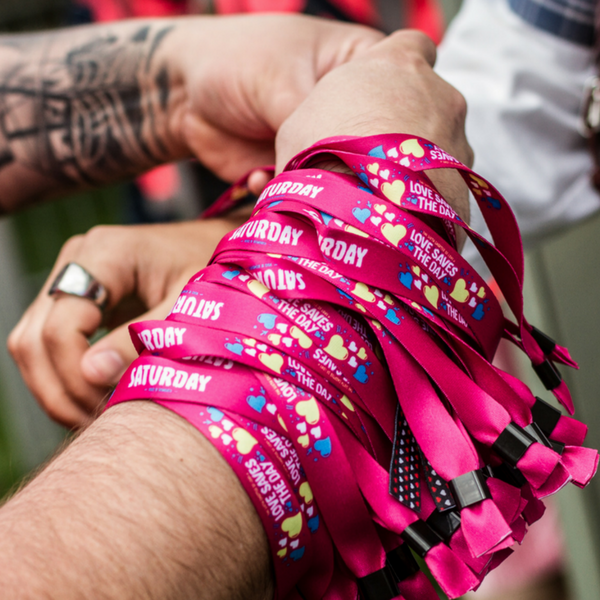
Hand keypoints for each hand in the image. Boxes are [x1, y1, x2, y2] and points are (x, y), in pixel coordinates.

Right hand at [8, 215, 246, 427]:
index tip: (107, 405)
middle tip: (99, 424)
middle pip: (33, 339)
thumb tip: (93, 374)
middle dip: (60, 391)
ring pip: (32, 346)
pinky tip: (95, 401)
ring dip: (57, 390)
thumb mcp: (192, 307)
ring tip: (98, 418)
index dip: (76, 374)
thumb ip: (144, 338)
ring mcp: (73, 280)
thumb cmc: (220, 276)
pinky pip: (49, 345)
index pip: (61, 324)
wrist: (230, 257)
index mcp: (106, 253)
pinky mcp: (80, 301)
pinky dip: (65, 378)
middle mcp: (78, 262)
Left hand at [166, 14, 383, 182]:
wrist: (183, 95)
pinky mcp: (296, 171)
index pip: (401, 92)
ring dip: (317, 187)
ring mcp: (322, 143)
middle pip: (372, 145)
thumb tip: (339, 161)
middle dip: (354, 165)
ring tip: (293, 186)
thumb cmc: (236, 62)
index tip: (388, 149)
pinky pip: (303, 193)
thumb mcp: (280, 81)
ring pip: (338, 175)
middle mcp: (346, 111)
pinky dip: (283, 195)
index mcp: (357, 67)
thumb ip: (314, 121)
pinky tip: (257, 182)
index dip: (403, 122)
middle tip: (335, 179)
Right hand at [275, 30, 472, 228]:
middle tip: (372, 154)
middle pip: (427, 100)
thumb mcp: (300, 125)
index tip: (379, 93)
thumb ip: (325, 118)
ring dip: (415, 163)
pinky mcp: (465, 182)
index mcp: (399, 63)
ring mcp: (457, 138)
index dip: (396, 69)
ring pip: (440, 145)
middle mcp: (439, 93)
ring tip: (383, 189)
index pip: (412, 46)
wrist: (359, 207)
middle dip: (406, 124)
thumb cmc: (321, 153)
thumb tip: (317, 146)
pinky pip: (444, 183)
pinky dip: (424, 195)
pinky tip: (397, 210)